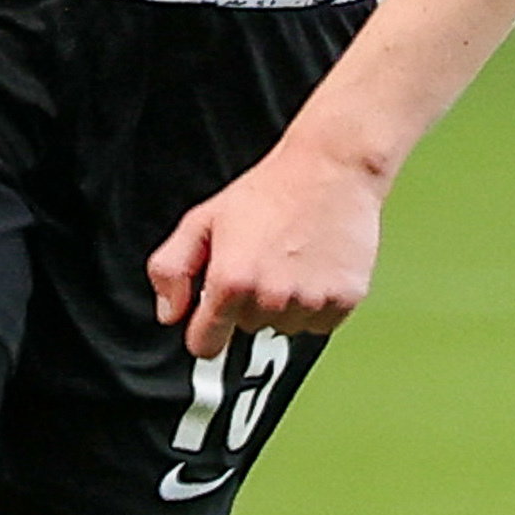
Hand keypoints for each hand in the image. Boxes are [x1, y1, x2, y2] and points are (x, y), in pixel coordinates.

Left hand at [147, 133, 387, 358]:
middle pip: (246, 328)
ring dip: (283, 305)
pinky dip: (316, 303)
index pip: (205, 345)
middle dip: (246, 302)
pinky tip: (314, 268)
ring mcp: (310, 302)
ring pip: (284, 327)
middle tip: (260, 259)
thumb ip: (172, 270)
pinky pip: (320, 324)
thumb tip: (171, 313)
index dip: (204, 333)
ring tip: (289, 260)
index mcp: (231, 282)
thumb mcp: (202, 221)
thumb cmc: (268, 192)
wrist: (331, 170)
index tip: (209, 325)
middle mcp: (271, 298)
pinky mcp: (344, 300)